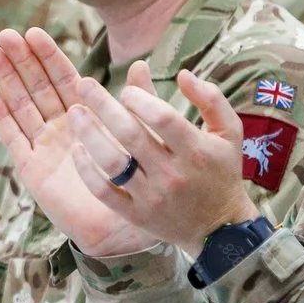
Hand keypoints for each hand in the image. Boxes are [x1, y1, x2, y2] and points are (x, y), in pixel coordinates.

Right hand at [0, 28, 158, 257]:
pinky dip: (1, 118)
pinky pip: (14, 139)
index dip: (48, 56)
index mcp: (84, 116)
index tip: (34, 32)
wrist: (121, 227)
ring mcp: (43, 147)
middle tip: (6, 34)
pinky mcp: (32, 169)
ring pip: (21, 106)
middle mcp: (60, 128)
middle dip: (21, 61)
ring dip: (6, 80)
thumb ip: (138, 101)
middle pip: (36, 87)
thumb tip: (142, 64)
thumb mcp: (136, 135)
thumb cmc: (132, 181)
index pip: (62, 78)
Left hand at [65, 60, 255, 257]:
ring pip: (113, 163)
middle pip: (130, 136)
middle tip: (83, 84)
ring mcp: (152, 197)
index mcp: (196, 150)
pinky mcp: (137, 215)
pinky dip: (87, 171)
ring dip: (89, 134)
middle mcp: (172, 174)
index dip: (140, 98)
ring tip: (74, 112)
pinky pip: (105, 192)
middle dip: (103, 105)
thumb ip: (210, 99)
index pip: (162, 118)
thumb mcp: (229, 132)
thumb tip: (183, 73)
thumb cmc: (221, 171)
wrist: (218, 228)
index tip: (125, 89)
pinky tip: (77, 150)